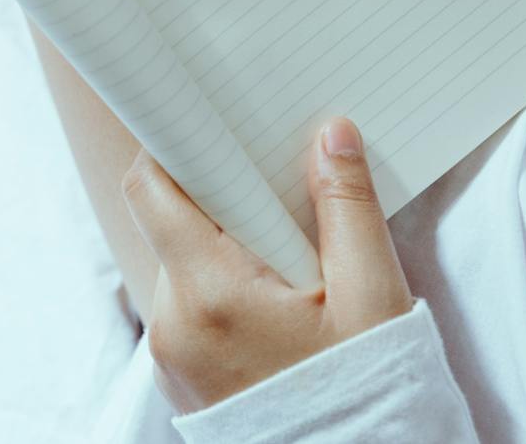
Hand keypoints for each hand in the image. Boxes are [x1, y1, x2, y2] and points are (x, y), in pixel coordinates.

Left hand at [121, 119, 411, 413]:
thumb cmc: (368, 397)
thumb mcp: (373, 298)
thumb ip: (348, 208)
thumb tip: (330, 134)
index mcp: (210, 293)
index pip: (152, 190)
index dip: (176, 148)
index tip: (213, 129)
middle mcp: (171, 324)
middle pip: (173, 225)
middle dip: (223, 205)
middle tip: (284, 209)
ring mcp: (169, 356)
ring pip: (182, 268)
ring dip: (226, 254)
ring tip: (291, 274)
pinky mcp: (177, 378)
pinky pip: (187, 310)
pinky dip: (222, 295)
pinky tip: (276, 310)